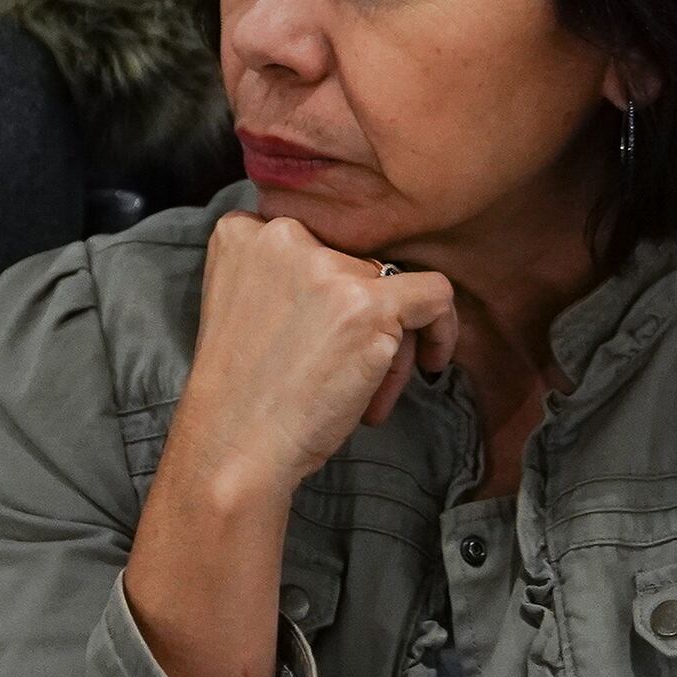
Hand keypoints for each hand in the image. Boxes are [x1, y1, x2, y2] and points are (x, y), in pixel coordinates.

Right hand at [168, 213, 459, 507]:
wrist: (234, 444)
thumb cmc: (241, 392)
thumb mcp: (242, 305)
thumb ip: (284, 273)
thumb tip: (357, 270)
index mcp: (242, 231)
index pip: (315, 239)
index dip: (326, 289)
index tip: (322, 332)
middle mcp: (282, 235)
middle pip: (355, 260)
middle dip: (359, 316)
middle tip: (341, 371)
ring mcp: (327, 268)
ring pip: (391, 282)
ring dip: (389, 337)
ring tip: (362, 393)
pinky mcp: (368, 304)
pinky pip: (435, 295)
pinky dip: (442, 330)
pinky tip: (428, 364)